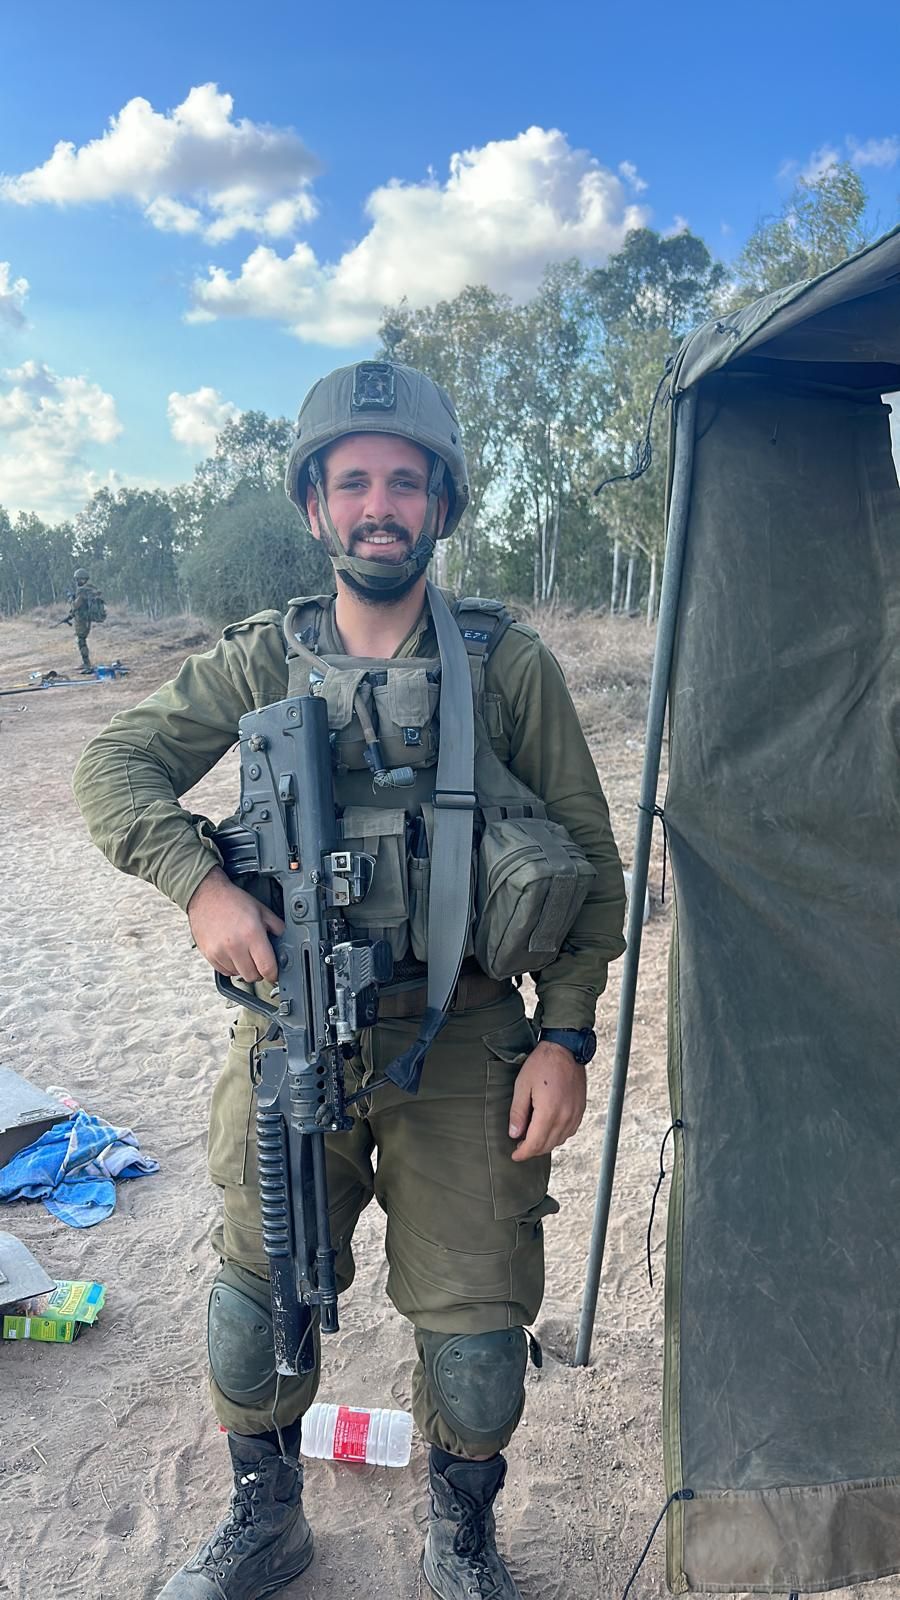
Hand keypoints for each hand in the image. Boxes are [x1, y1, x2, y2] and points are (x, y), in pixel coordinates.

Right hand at [187, 866, 284, 983]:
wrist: (206, 895)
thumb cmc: (232, 901)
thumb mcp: (261, 909)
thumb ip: (276, 926)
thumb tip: (284, 940)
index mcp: (252, 934)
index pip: (267, 968)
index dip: (273, 974)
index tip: (274, 973)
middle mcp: (236, 946)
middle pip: (253, 976)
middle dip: (259, 971)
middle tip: (259, 961)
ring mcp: (220, 952)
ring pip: (239, 975)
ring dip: (244, 969)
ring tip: (244, 953)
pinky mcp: (209, 955)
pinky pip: (224, 972)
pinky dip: (231, 967)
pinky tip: (233, 954)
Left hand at [507, 1041, 587, 1161]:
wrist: (566, 1048)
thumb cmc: (542, 1064)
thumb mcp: (522, 1086)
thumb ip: (518, 1113)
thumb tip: (514, 1134)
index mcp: (549, 1112)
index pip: (535, 1143)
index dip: (523, 1153)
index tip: (515, 1156)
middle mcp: (565, 1116)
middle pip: (548, 1145)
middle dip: (533, 1150)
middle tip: (520, 1147)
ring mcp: (575, 1114)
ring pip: (559, 1140)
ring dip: (545, 1144)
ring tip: (532, 1138)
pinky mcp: (580, 1109)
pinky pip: (569, 1131)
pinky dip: (557, 1136)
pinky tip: (548, 1129)